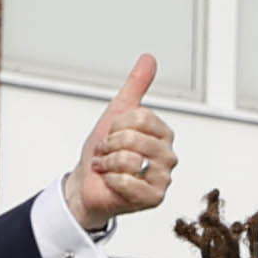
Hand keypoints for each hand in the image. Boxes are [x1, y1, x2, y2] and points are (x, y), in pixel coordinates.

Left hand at [65, 53, 173, 227]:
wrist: (89, 184)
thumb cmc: (104, 153)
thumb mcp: (117, 112)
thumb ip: (136, 86)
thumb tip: (149, 59)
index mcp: (163, 134)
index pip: (140, 117)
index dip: (117, 125)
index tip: (111, 134)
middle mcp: (168, 155)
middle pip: (133, 138)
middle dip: (109, 145)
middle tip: (107, 153)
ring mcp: (163, 178)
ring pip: (129, 160)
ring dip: (108, 163)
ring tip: (108, 167)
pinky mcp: (154, 198)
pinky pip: (127, 182)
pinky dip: (111, 180)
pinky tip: (112, 182)